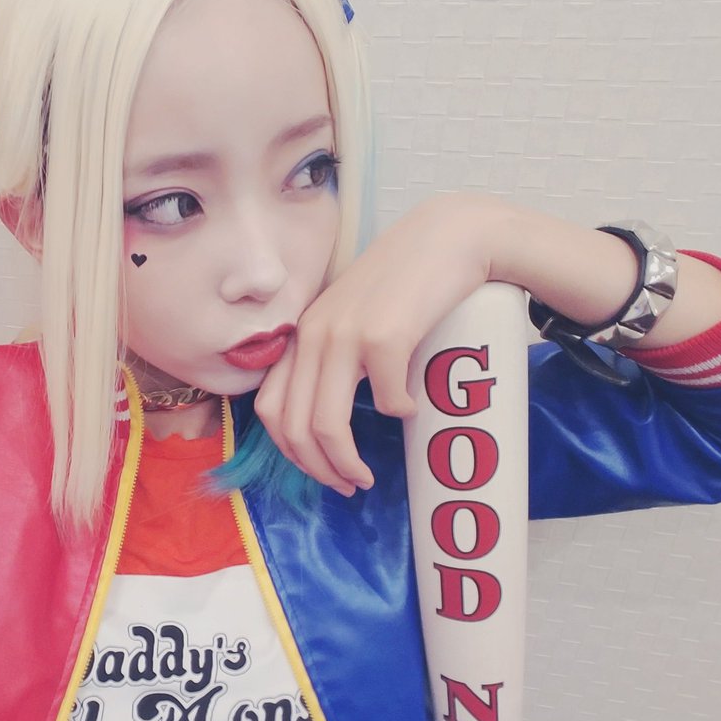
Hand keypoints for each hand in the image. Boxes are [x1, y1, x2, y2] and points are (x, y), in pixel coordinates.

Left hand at [255, 193, 500, 495]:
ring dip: (345, 463)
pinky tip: (414, 408)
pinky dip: (401, 416)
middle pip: (294, 427)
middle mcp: (314, 335)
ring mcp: (346, 335)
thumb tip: (326, 423)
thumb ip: (333, 357)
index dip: (291, 453)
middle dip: (317, 470)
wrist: (449, 235)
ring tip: (365, 476)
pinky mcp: (385, 336)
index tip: (321, 471)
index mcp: (303, 335)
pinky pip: (387, 401)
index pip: (270, 409)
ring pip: (327, 425)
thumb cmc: (406, 283)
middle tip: (346, 486)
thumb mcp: (353, 318)